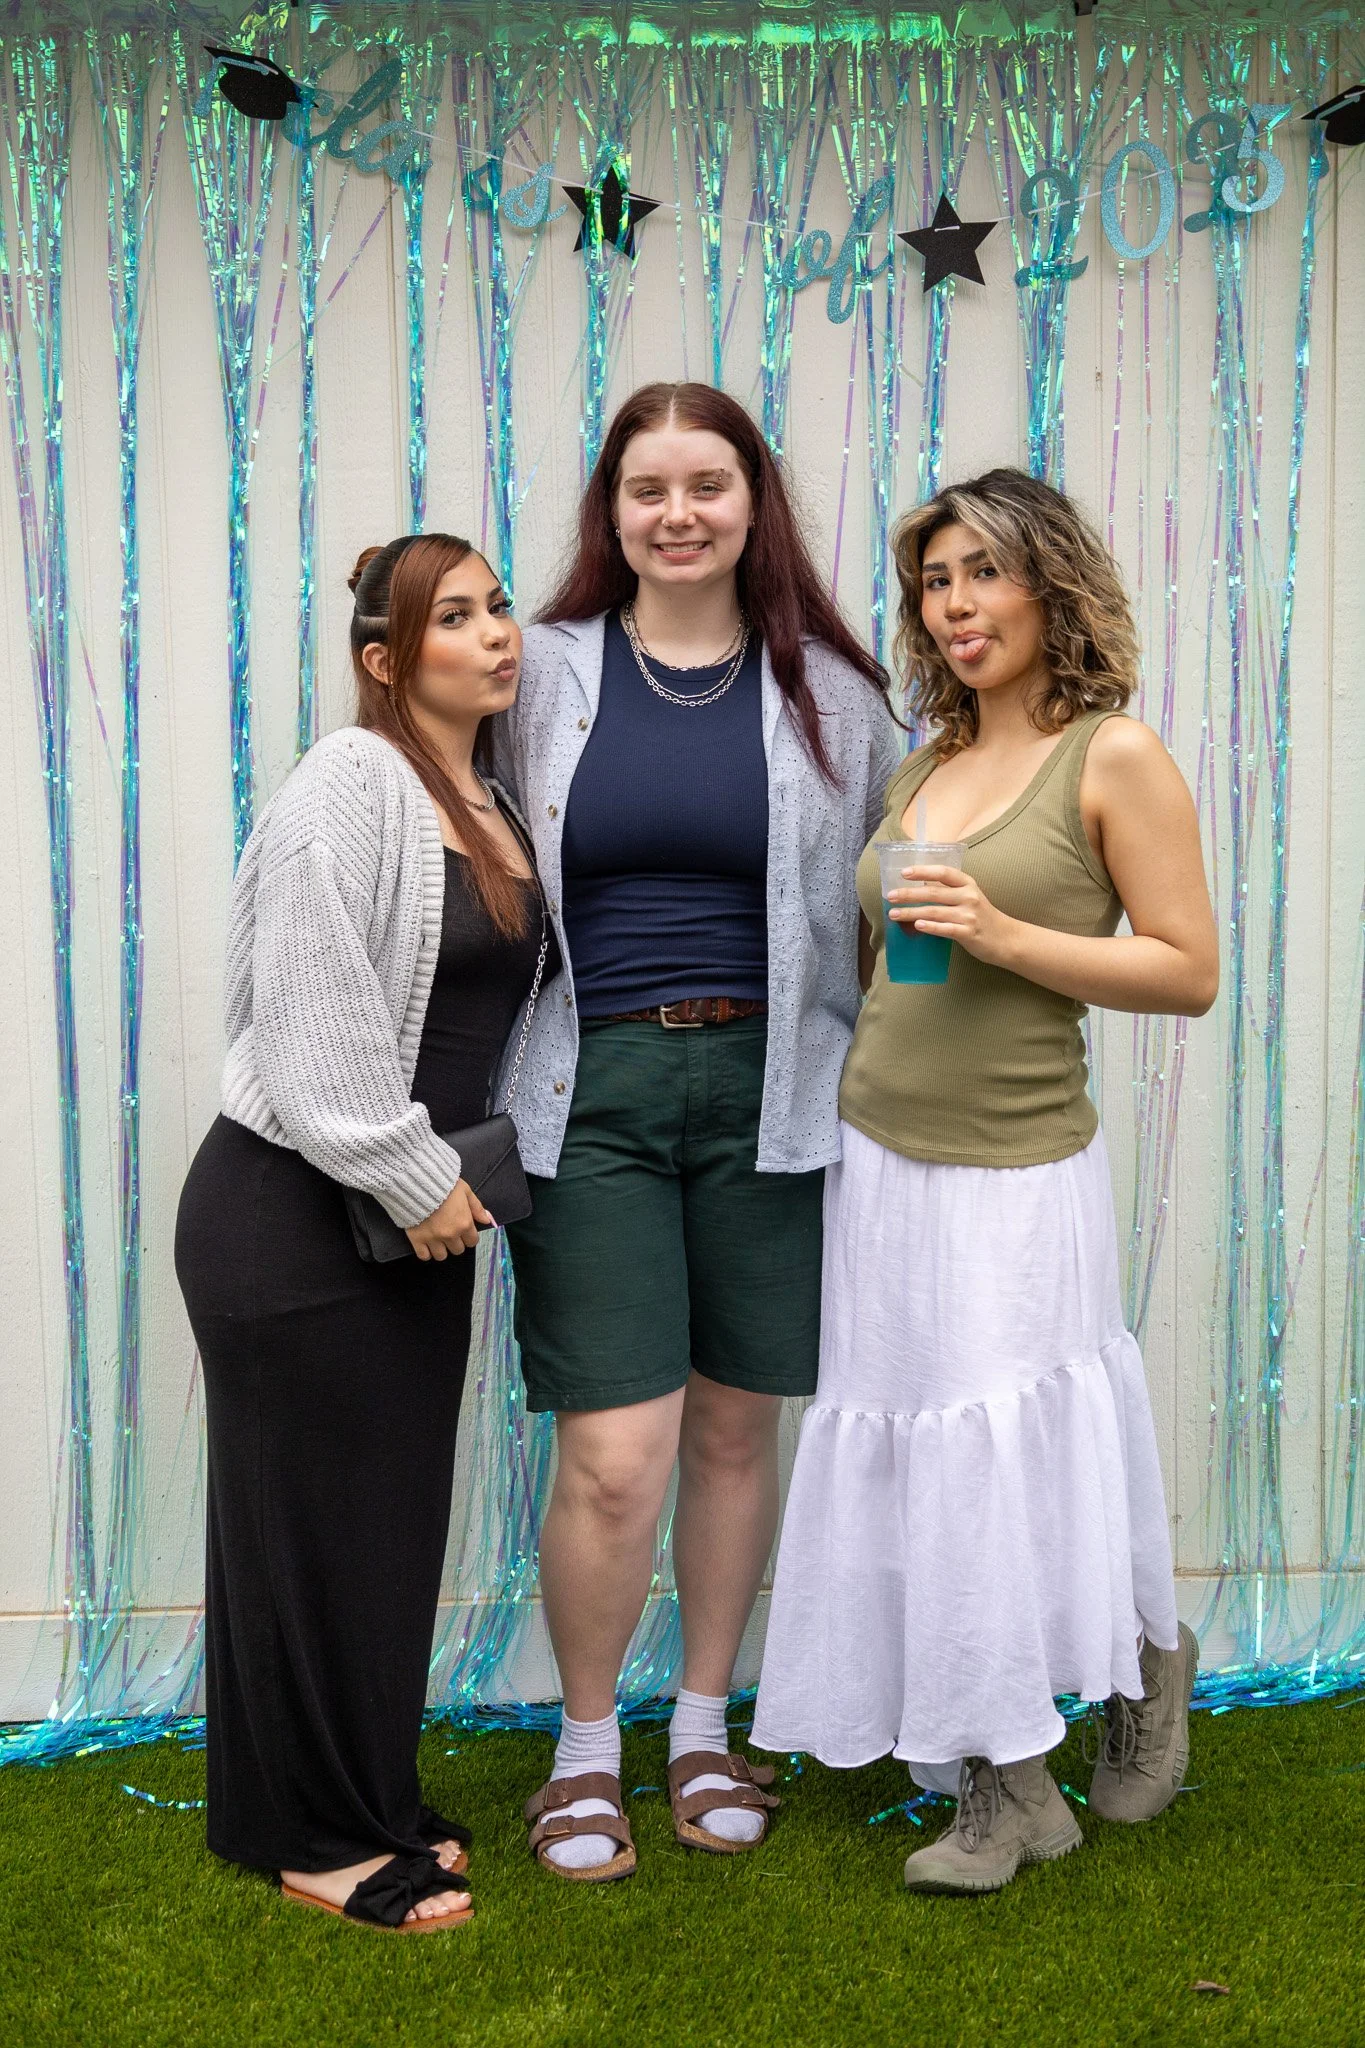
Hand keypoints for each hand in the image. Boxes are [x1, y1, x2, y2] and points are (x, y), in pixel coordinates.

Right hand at [405, 1178, 493, 1259]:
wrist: (418, 1182)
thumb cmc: (443, 1184)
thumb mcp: (465, 1191)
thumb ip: (477, 1207)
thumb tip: (486, 1220)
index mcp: (464, 1223)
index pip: (472, 1242)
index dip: (468, 1237)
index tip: (463, 1231)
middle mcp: (450, 1234)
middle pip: (458, 1250)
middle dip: (455, 1243)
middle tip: (449, 1233)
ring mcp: (433, 1238)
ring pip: (441, 1256)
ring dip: (441, 1249)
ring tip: (437, 1240)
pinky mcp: (417, 1239)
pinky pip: (424, 1256)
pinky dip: (425, 1253)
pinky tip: (426, 1245)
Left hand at [887, 865, 1013, 967]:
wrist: (1006, 938)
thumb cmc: (982, 916)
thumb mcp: (969, 897)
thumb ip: (948, 891)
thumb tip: (919, 886)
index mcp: (967, 884)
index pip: (943, 872)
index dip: (923, 871)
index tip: (904, 873)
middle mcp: (969, 896)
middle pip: (934, 892)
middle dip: (909, 894)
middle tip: (890, 895)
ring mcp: (969, 915)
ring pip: (935, 911)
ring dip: (911, 912)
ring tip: (894, 914)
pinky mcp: (969, 933)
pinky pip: (945, 929)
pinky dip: (930, 927)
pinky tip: (916, 925)